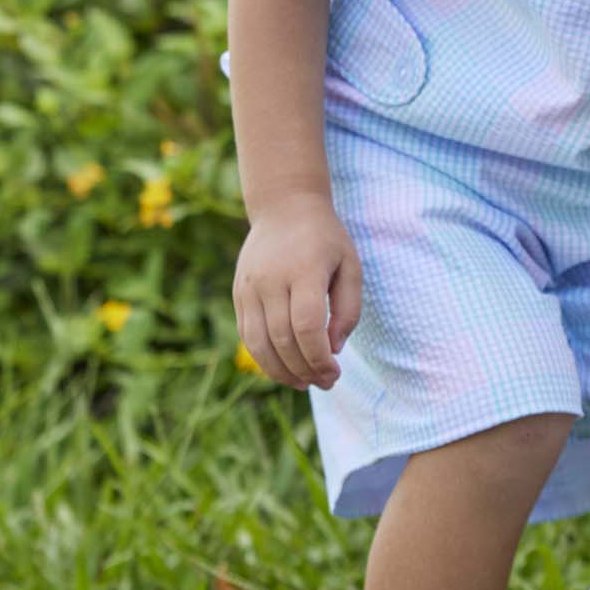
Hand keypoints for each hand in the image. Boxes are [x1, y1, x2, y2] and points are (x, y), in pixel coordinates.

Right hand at [232, 192, 362, 390]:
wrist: (284, 207)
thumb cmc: (325, 239)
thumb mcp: (350, 265)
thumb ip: (348, 309)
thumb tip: (333, 349)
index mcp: (304, 269)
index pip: (307, 326)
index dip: (319, 358)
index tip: (334, 372)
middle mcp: (271, 279)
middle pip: (283, 339)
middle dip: (305, 370)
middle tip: (325, 382)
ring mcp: (250, 286)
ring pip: (260, 343)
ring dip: (282, 372)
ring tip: (304, 383)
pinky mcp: (239, 293)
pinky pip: (247, 335)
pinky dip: (264, 358)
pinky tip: (284, 369)